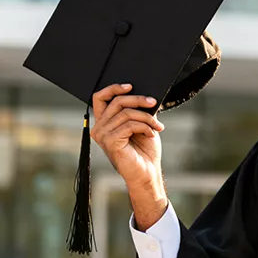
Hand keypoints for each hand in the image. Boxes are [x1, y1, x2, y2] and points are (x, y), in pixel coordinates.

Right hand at [91, 83, 166, 226]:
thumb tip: (145, 96)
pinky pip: (130, 125)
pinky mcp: (110, 142)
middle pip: (116, 102)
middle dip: (138, 100)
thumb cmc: (145, 150)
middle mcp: (99, 128)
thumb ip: (138, 111)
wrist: (148, 172)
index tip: (131, 86)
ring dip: (147, 117)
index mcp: (104, 122)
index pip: (99, 98)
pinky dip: (145, 127)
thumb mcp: (143, 124)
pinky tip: (152, 134)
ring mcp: (103, 136)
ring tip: (157, 126)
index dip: (113, 88)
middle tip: (153, 103)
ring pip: (126, 113)